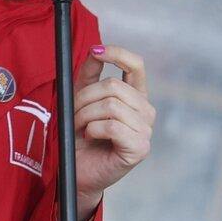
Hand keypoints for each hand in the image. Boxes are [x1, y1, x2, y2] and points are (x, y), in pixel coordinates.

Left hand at [72, 44, 155, 200]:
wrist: (78, 170)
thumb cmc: (82, 136)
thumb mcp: (82, 99)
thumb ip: (90, 75)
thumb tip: (95, 50)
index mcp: (134, 96)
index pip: (136, 65)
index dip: (118, 54)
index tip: (97, 51)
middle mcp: (145, 111)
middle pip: (114, 86)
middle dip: (85, 98)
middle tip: (75, 115)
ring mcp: (146, 130)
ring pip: (111, 105)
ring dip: (86, 116)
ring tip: (81, 128)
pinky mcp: (140, 148)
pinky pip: (112, 126)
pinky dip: (93, 130)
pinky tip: (90, 137)